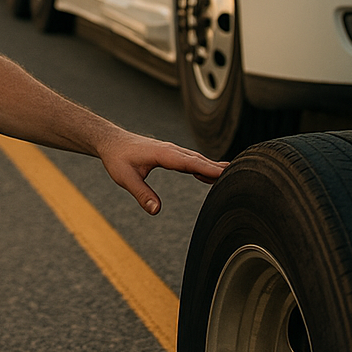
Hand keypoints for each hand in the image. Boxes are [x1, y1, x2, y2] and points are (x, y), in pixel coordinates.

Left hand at [99, 130, 226, 214]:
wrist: (111, 141)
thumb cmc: (117, 158)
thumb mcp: (125, 178)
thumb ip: (141, 193)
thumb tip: (156, 210)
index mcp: (162, 154)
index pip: (190, 162)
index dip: (208, 168)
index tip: (226, 173)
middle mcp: (170, 150)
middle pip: (198, 160)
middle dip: (218, 167)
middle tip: (240, 174)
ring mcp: (171, 151)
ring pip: (196, 159)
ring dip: (213, 166)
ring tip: (233, 174)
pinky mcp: (169, 155)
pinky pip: (190, 160)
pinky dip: (203, 166)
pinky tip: (211, 175)